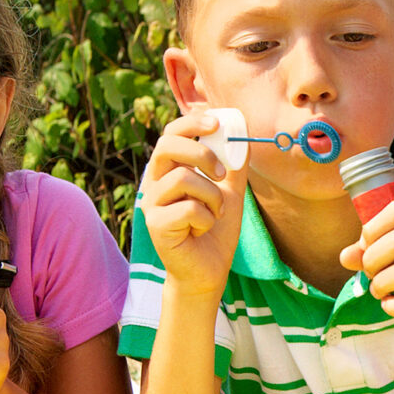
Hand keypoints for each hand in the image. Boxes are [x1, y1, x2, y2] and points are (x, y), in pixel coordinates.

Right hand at [141, 108, 243, 295]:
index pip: (171, 134)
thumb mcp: (229, 192)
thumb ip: (234, 164)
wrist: (208, 271)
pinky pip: (188, 208)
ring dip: (212, 197)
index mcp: (170, 170)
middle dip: (202, 154)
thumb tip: (242, 129)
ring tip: (214, 214)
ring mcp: (151, 203)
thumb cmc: (214, 231)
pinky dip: (206, 219)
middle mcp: (155, 182)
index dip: (191, 122)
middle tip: (223, 175)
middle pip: (167, 146)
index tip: (216, 122)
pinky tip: (201, 231)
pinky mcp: (155, 224)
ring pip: (183, 178)